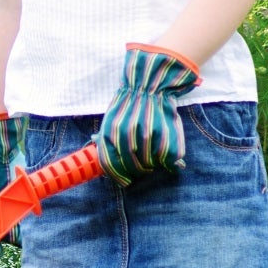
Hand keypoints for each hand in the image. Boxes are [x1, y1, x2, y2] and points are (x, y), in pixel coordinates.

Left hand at [94, 44, 201, 185]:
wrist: (150, 85)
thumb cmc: (129, 104)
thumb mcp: (111, 118)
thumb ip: (105, 137)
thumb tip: (96, 146)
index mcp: (110, 133)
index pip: (110, 165)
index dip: (118, 177)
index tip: (125, 181)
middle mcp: (126, 136)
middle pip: (131, 167)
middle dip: (137, 170)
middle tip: (143, 167)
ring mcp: (146, 136)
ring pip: (149, 164)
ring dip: (152, 164)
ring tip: (154, 155)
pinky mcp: (164, 135)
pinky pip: (167, 159)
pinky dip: (170, 161)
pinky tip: (167, 155)